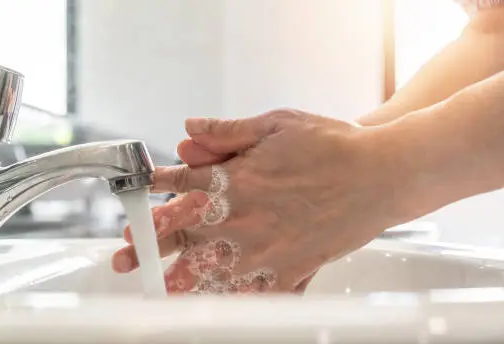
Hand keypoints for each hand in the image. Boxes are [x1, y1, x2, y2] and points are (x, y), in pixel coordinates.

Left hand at [112, 109, 407, 293]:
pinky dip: (232, 301)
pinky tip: (215, 308)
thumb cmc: (331, 145)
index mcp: (235, 179)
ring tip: (156, 294)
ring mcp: (264, 248)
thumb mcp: (276, 125)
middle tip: (124, 259)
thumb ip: (227, 133)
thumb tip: (187, 132)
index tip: (134, 205)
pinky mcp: (289, 269)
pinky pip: (254, 293)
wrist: (381, 174)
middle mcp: (243, 217)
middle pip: (182, 235)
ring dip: (179, 282)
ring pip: (210, 271)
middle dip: (147, 247)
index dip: (151, 195)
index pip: (179, 186)